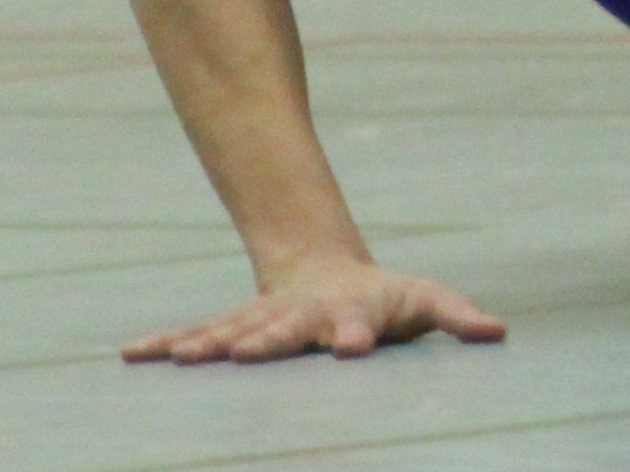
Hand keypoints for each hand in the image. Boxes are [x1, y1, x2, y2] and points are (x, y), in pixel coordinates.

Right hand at [123, 256, 506, 362]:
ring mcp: (262, 319)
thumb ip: (457, 315)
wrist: (326, 271)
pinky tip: (131, 356)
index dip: (357, 334)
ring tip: (183, 358)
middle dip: (267, 341)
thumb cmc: (384, 299)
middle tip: (247, 353)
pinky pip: (195, 335)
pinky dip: (163, 346)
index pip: (357, 324)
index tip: (354, 348)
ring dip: (206, 344)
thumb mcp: (425, 300)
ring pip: (231, 330)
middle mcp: (300, 315)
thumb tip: (499, 331)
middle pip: (284, 329)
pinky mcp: (233, 327)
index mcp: (350, 312)